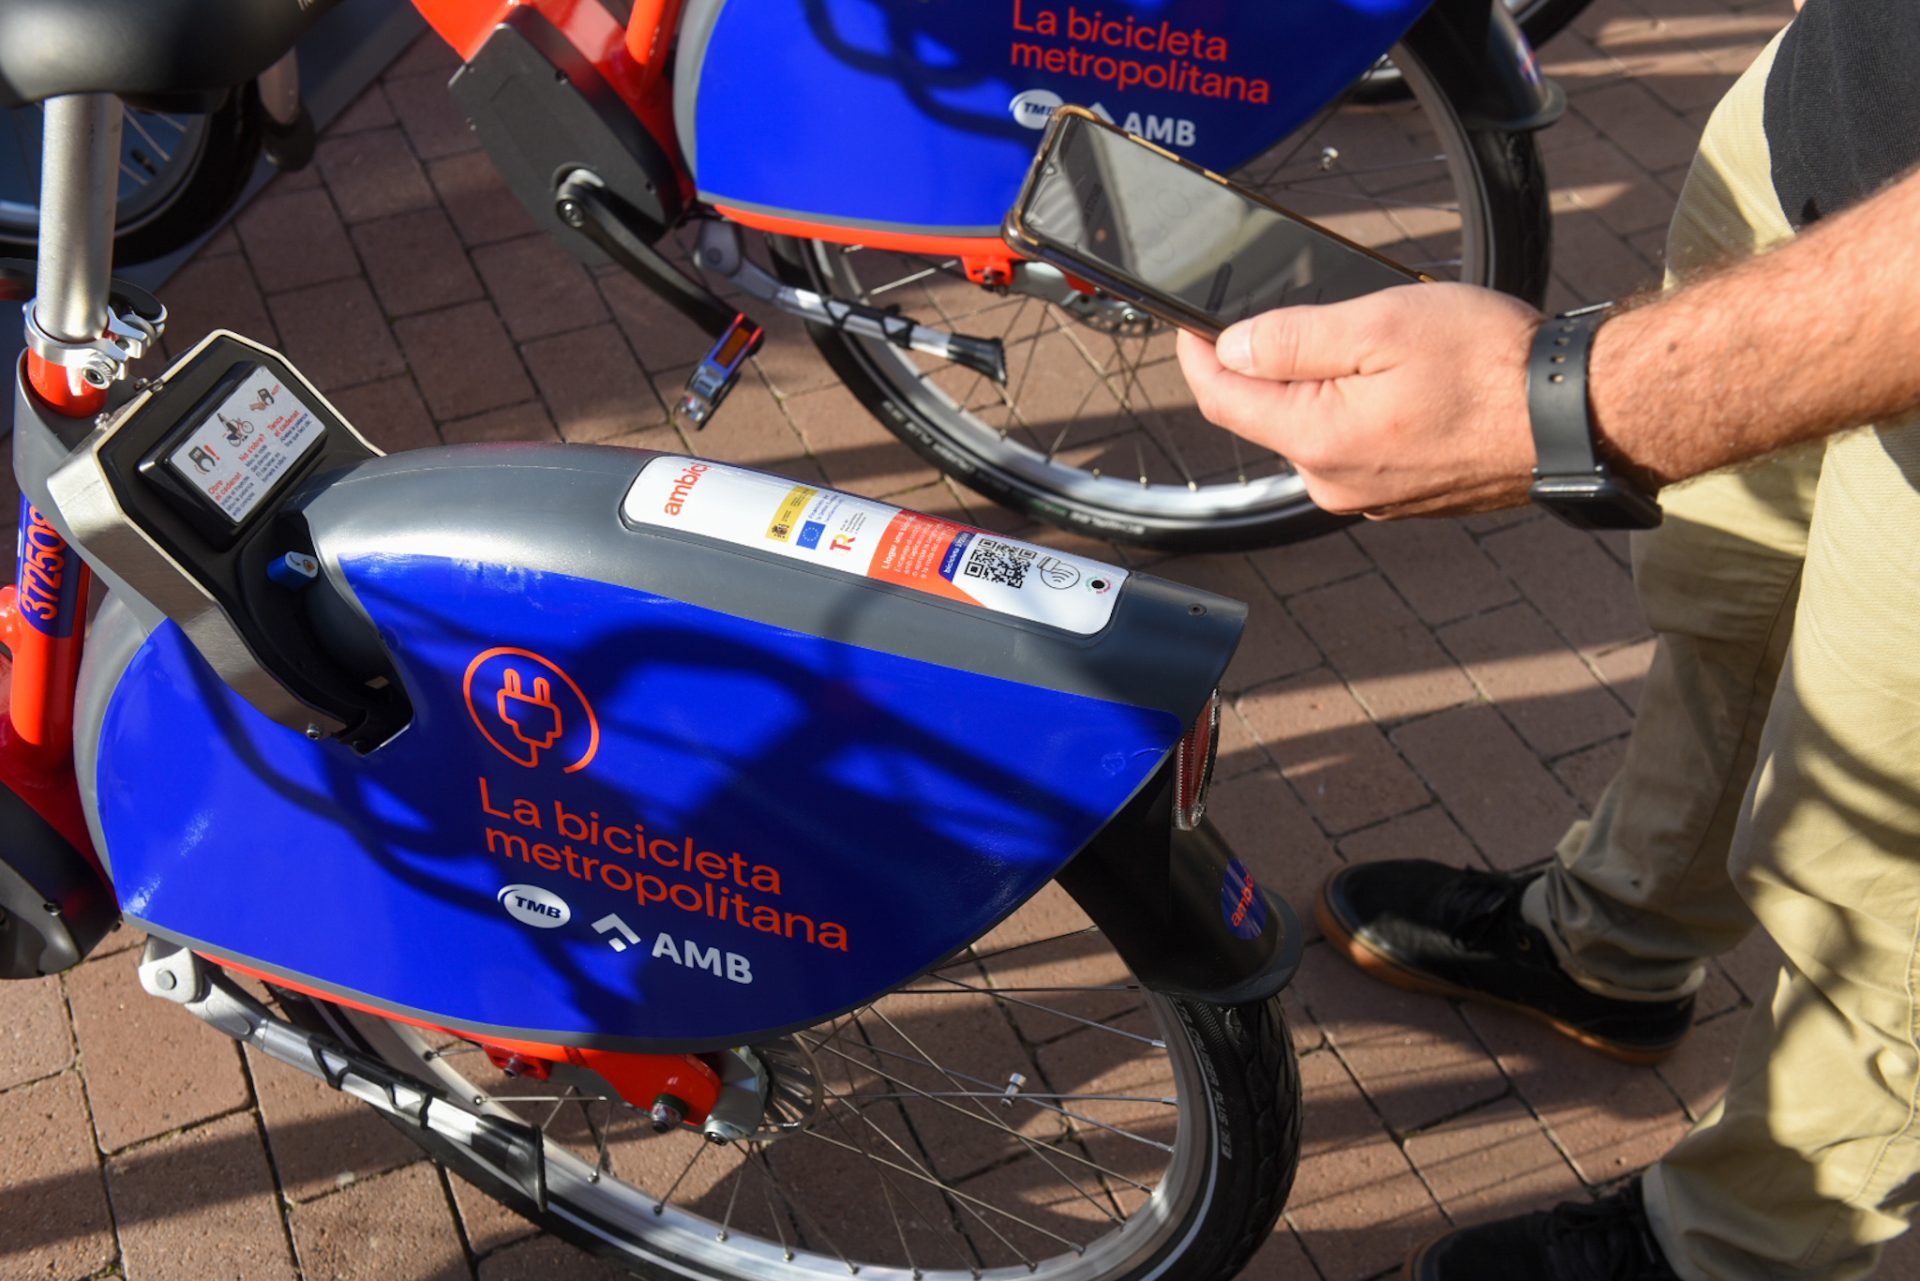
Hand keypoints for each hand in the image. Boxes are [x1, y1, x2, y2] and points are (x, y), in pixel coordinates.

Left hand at [1176, 283, 1544, 517]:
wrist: (1574, 415)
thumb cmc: (1491, 365)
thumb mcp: (1380, 325)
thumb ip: (1292, 339)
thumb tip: (1231, 346)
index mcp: (1318, 442)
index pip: (1222, 400)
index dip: (1198, 355)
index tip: (1190, 324)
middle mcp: (1334, 483)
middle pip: (1269, 414)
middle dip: (1274, 365)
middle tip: (1318, 316)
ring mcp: (1368, 496)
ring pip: (1314, 428)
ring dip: (1325, 385)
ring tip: (1382, 348)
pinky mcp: (1400, 496)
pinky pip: (1356, 446)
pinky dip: (1361, 409)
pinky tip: (1404, 383)